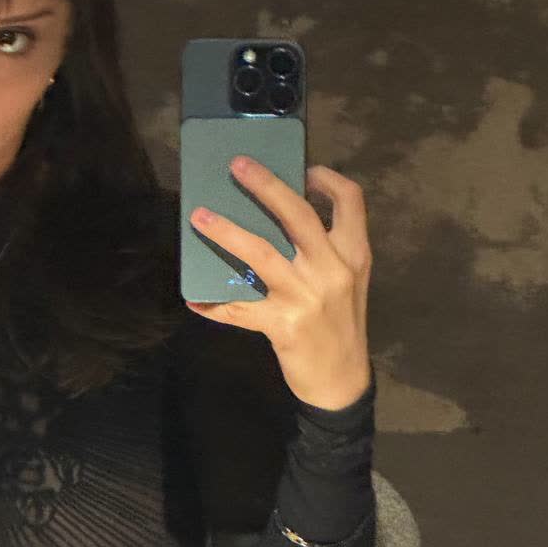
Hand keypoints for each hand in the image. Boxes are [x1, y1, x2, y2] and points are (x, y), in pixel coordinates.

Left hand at [186, 158, 372, 410]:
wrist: (342, 382)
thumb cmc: (340, 324)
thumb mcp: (347, 282)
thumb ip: (325, 251)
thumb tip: (274, 217)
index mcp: (353, 254)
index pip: (350, 201)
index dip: (327, 178)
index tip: (304, 169)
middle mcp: (333, 270)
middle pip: (298, 215)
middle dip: (266, 185)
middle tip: (237, 164)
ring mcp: (306, 297)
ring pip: (260, 253)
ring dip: (226, 232)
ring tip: (199, 216)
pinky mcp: (282, 325)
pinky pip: (238, 308)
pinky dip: (213, 303)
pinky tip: (194, 298)